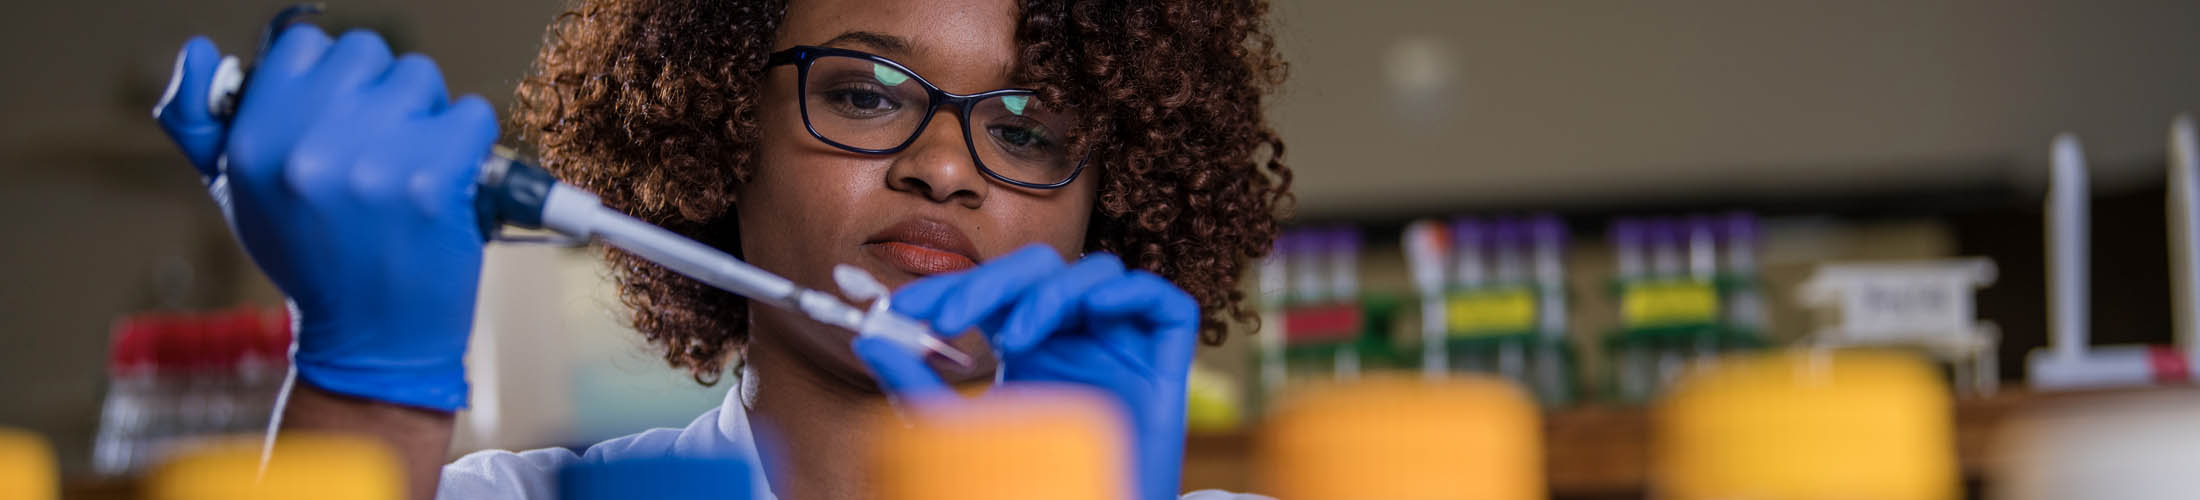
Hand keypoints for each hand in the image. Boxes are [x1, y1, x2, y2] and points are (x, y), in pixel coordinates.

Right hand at [152, 27, 495, 410]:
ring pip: (422, 78)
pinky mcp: (434, 181)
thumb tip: (200, 50)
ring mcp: (373, 162)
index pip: (302, 46)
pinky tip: (451, 180)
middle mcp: (307, 146)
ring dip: (427, 115)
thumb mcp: (237, 195)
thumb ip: (201, 121)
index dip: (331, 75)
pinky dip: (470, 143)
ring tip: (412, 168)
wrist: (372, 340)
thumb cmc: (311, 260)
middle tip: (382, 146)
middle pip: (369, 53)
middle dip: (382, 91)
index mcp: (254, 142)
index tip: (341, 113)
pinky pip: (472, 115)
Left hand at [854, 245, 1198, 499]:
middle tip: (944, 317)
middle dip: (989, 281)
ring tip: (1012, 340)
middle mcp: (1078, 333)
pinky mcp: (1168, 359)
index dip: (951, 286)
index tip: (901, 308)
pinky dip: (1128, 292)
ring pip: (1096, 272)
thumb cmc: (1035, 484)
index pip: (994, 291)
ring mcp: (1122, 342)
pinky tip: (1090, 313)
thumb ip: (919, 387)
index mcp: (1033, 344)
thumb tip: (869, 340)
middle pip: (1041, 269)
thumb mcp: (961, 435)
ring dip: (1048, 292)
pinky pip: (1162, 299)